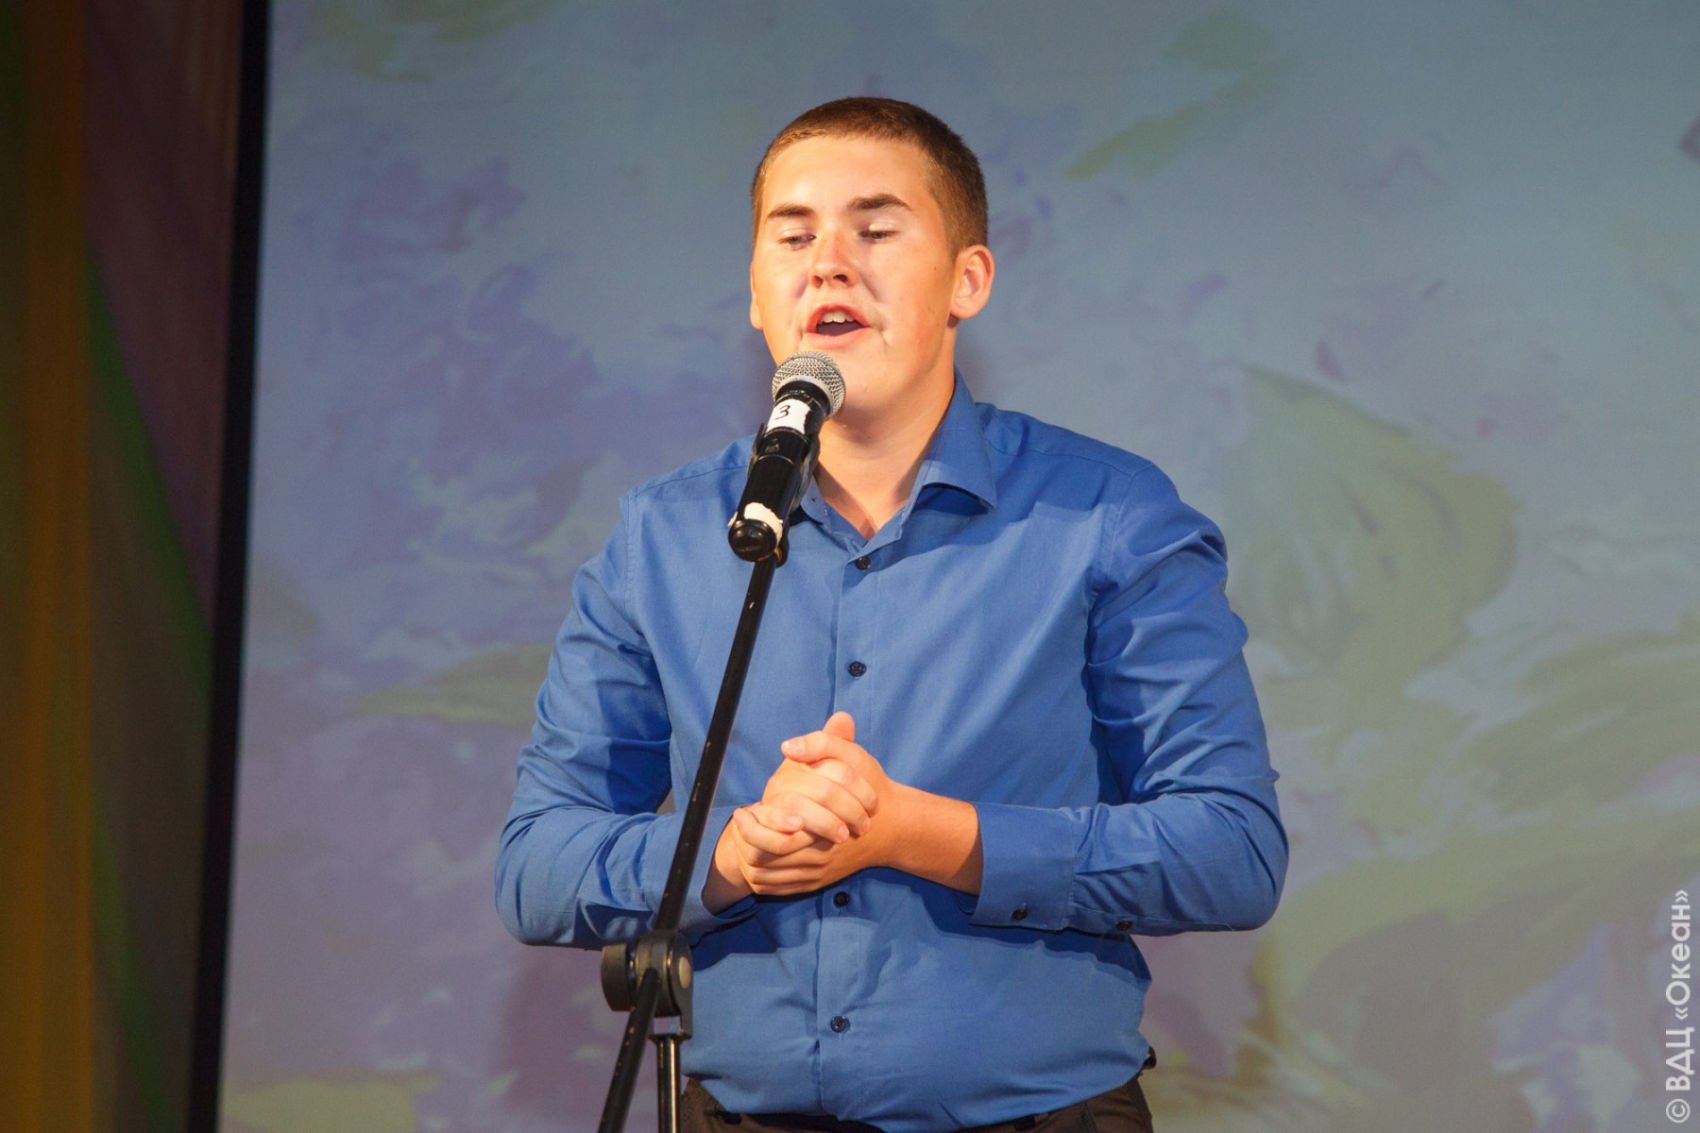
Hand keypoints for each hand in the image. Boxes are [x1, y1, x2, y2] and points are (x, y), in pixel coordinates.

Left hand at [702, 712, 982, 909]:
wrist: (893, 825)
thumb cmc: (870, 787)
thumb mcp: (852, 758)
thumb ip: (822, 744)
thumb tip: (788, 746)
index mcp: (822, 825)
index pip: (776, 836)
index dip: (753, 826)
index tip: (741, 811)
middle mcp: (820, 853)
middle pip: (769, 859)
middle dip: (745, 843)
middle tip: (737, 825)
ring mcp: (819, 871)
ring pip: (772, 877)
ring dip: (750, 862)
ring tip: (740, 842)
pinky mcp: (819, 881)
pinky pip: (782, 889)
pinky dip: (764, 880)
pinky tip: (755, 863)